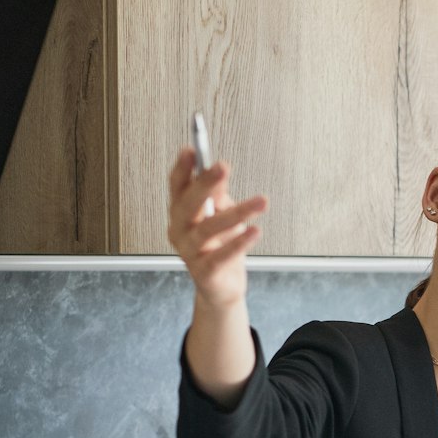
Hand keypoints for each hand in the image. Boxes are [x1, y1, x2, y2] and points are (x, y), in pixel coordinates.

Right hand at [165, 147, 268, 308]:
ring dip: (237, 213)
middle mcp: (179, 230)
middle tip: (222, 166)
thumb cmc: (218, 247)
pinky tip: (255, 231)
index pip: (176, 186)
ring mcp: (189, 252)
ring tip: (261, 202)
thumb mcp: (219, 215)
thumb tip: (219, 170)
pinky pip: (221, 256)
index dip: (182, 168)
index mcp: (180, 213)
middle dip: (205, 184)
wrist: (220, 288)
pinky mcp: (204, 272)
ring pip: (209, 229)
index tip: (192, 149)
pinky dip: (239, 243)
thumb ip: (217, 195)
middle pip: (188, 204)